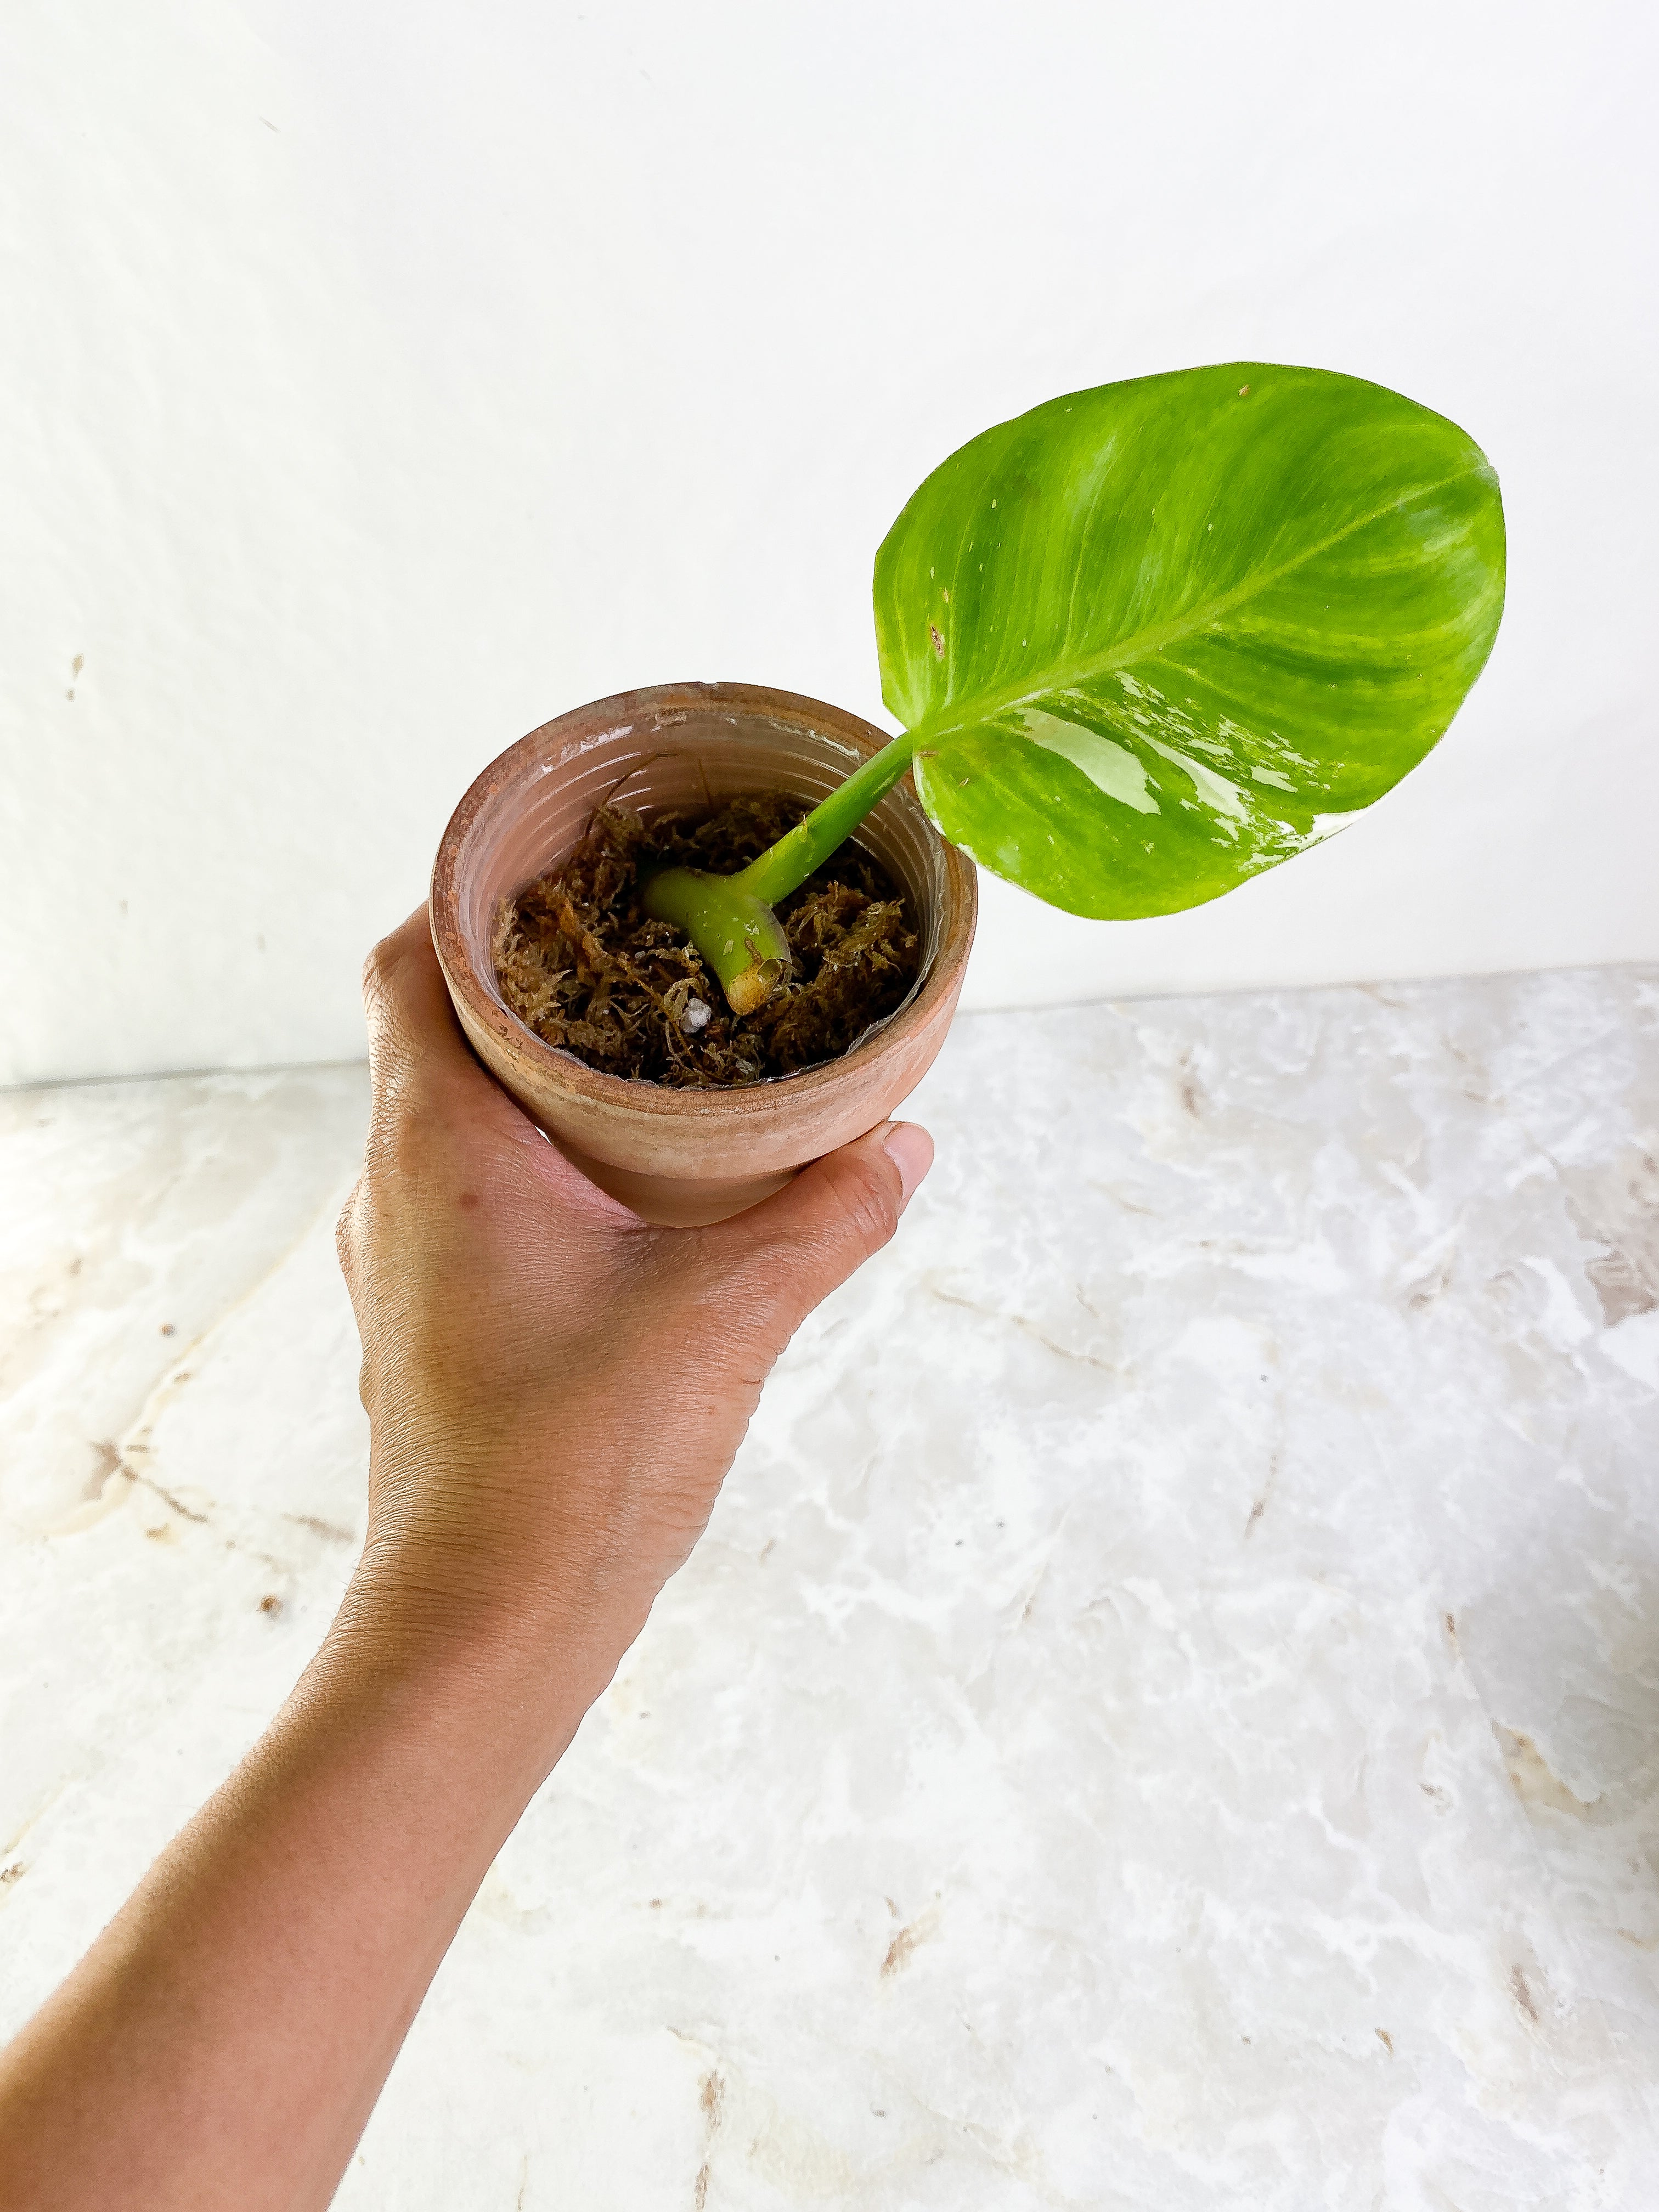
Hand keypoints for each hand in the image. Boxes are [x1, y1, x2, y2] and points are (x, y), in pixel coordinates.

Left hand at [334, 907, 932, 1726]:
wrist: (488, 1625)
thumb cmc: (576, 1463)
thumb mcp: (729, 1315)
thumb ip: (827, 1216)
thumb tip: (904, 1141)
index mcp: (437, 1148)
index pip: (410, 960)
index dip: (471, 889)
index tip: (562, 858)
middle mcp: (392, 1189)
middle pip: (437, 1028)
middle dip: (534, 976)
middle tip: (644, 941)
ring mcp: (399, 1259)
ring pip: (452, 1116)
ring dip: (537, 1073)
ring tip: (650, 1050)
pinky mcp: (428, 1319)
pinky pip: (466, 1191)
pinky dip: (535, 1155)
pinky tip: (631, 1184)